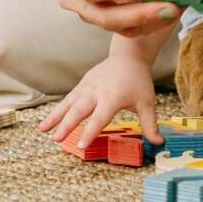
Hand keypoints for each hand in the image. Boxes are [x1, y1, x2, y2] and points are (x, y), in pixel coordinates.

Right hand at [39, 52, 162, 145]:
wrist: (128, 57)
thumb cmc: (138, 81)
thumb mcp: (147, 102)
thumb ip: (150, 124)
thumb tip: (160, 143)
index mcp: (113, 97)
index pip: (100, 117)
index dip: (91, 131)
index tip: (81, 144)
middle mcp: (97, 91)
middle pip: (80, 110)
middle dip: (68, 125)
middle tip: (57, 140)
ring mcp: (87, 87)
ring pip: (69, 103)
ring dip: (55, 117)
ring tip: (43, 130)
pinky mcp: (82, 85)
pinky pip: (68, 99)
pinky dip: (57, 110)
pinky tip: (47, 123)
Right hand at [55, 0, 177, 37]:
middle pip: (103, 16)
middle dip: (140, 13)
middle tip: (171, 6)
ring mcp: (87, 12)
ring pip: (118, 26)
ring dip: (150, 20)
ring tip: (177, 8)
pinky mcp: (106, 19)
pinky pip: (128, 29)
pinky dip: (151, 23)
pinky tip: (171, 12)